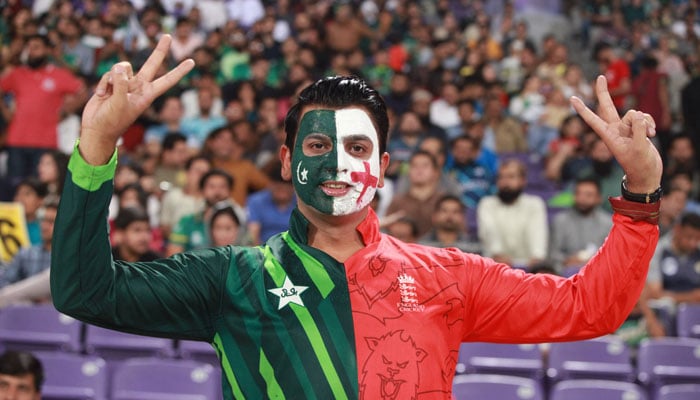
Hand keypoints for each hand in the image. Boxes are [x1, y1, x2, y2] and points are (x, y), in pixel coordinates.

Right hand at [79, 35, 193, 164]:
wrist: (96, 128)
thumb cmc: (111, 121)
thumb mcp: (120, 104)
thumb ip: (122, 84)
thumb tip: (120, 67)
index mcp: (147, 95)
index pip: (167, 81)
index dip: (179, 71)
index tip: (192, 62)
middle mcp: (139, 87)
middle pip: (152, 64)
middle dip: (160, 50)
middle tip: (168, 35)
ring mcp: (125, 84)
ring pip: (123, 67)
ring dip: (113, 78)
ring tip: (109, 94)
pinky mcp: (112, 83)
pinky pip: (109, 74)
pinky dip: (103, 83)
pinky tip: (101, 96)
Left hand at [570, 76, 661, 192]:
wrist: (647, 173)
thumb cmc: (639, 165)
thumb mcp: (639, 148)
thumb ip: (637, 129)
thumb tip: (637, 114)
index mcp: (608, 136)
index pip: (592, 119)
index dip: (582, 109)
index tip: (572, 98)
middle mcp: (615, 129)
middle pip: (608, 106)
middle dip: (604, 92)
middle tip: (600, 77)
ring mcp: (626, 128)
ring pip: (634, 113)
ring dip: (644, 122)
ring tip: (648, 136)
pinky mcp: (637, 128)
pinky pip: (643, 117)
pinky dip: (649, 123)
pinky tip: (652, 133)